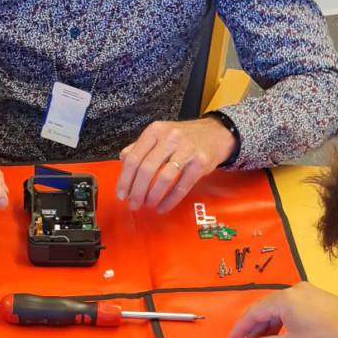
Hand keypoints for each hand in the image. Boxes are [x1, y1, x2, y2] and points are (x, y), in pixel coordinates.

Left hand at [116, 118, 234, 212]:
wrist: (216, 133)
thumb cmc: (184, 137)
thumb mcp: (160, 135)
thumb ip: (140, 148)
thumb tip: (123, 164)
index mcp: (155, 131)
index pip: (133, 158)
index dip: (124, 180)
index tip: (121, 195)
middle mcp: (170, 138)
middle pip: (146, 169)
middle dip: (137, 191)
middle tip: (133, 204)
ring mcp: (187, 149)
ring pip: (164, 178)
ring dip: (152, 196)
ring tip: (147, 205)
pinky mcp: (201, 162)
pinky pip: (182, 186)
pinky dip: (170, 200)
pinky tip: (163, 207)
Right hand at [229, 283, 337, 337]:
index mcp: (282, 299)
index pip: (253, 312)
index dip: (241, 327)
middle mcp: (292, 290)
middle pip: (266, 308)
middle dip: (255, 327)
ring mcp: (307, 291)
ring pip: (279, 307)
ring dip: (269, 324)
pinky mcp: (317, 297)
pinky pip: (292, 306)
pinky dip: (283, 320)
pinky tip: (284, 332)